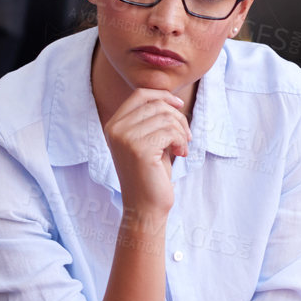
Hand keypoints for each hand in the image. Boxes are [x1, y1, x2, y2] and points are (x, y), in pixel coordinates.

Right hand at [102, 87, 188, 215]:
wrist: (145, 206)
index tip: (180, 106)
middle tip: (185, 138)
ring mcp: (125, 138)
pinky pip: (170, 132)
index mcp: (114, 124)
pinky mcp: (138, 149)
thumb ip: (153, 121)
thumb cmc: (151, 174)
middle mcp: (115, 128)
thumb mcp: (149, 141)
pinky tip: (181, 154)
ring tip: (182, 148)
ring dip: (181, 133)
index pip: (140, 95)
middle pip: (156, 105)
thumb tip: (171, 99)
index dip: (163, 96)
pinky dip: (181, 141)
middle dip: (178, 119)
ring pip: (166, 117)